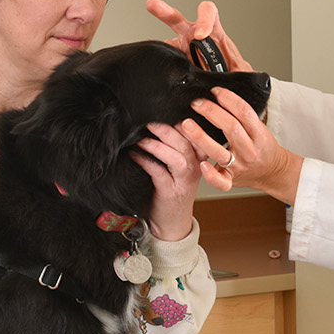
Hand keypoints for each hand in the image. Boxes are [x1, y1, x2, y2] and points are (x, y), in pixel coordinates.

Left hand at [132, 123, 204, 240]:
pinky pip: (158, 173)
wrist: (172, 223)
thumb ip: (175, 146)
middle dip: (168, 129)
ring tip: (141, 138)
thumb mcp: (180, 167)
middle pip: (186, 143)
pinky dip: (146, 161)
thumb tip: (157, 121)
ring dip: (157, 145)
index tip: (167, 110)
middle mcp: (195, 168)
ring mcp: (183, 181)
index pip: (196, 135)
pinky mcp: (170, 192)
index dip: (184, 122)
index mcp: (199, 158)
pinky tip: (135, 155)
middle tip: (150, 120)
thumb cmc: (172, 190)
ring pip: (176, 157)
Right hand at [146, 0, 254, 71]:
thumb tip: (249, 78)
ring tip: (150, 49)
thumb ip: (243, 71)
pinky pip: (164, 63)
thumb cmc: (234, 76)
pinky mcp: (174, 65)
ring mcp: (182, 51)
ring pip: (167, 43)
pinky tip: (160, 71)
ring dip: (158, 46)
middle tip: (153, 6)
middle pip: (178, 19)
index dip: (203, 18)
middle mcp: (194, 38)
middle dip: (165, 11)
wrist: (224, 96)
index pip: (209, 13)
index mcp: (213, 33)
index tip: (200, 34)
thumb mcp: (243, 72)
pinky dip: (161, 66)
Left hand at [179, 87, 301, 204]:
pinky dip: (210, 175)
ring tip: (187, 124)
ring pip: (219, 151)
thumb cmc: (264, 147)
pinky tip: (202, 164)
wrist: (273, 172)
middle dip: (211, 112)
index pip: (244, 112)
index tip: (215, 91)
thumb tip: (227, 86)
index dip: (228, 99)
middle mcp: (250, 150)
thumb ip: (244, 111)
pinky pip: (221, 181)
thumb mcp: (260, 126)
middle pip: (231, 127)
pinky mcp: (231, 179)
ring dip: (201, 137)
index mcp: (259, 134)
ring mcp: (240, 165)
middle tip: (196, 103)